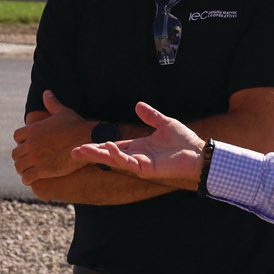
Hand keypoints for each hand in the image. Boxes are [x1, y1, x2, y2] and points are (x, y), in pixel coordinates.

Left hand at [12, 90, 91, 184]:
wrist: (86, 140)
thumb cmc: (76, 125)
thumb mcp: (63, 112)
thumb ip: (52, 103)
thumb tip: (46, 92)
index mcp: (34, 129)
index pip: (17, 136)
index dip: (20, 142)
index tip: (26, 145)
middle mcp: (31, 143)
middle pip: (15, 153)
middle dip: (20, 157)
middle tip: (26, 160)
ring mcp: (36, 157)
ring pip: (18, 166)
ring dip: (21, 169)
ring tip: (27, 171)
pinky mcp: (42, 170)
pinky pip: (27, 177)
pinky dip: (27, 179)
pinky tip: (31, 179)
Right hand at [71, 101, 204, 186]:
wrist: (199, 153)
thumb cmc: (184, 141)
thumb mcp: (165, 123)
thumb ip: (151, 115)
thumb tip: (137, 105)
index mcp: (139, 147)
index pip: (114, 147)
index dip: (99, 146)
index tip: (83, 145)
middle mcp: (137, 157)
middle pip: (109, 155)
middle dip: (92, 154)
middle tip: (74, 152)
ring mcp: (141, 164)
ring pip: (115, 160)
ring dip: (99, 155)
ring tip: (83, 150)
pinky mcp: (148, 169)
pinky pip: (129, 162)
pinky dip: (117, 156)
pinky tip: (108, 148)